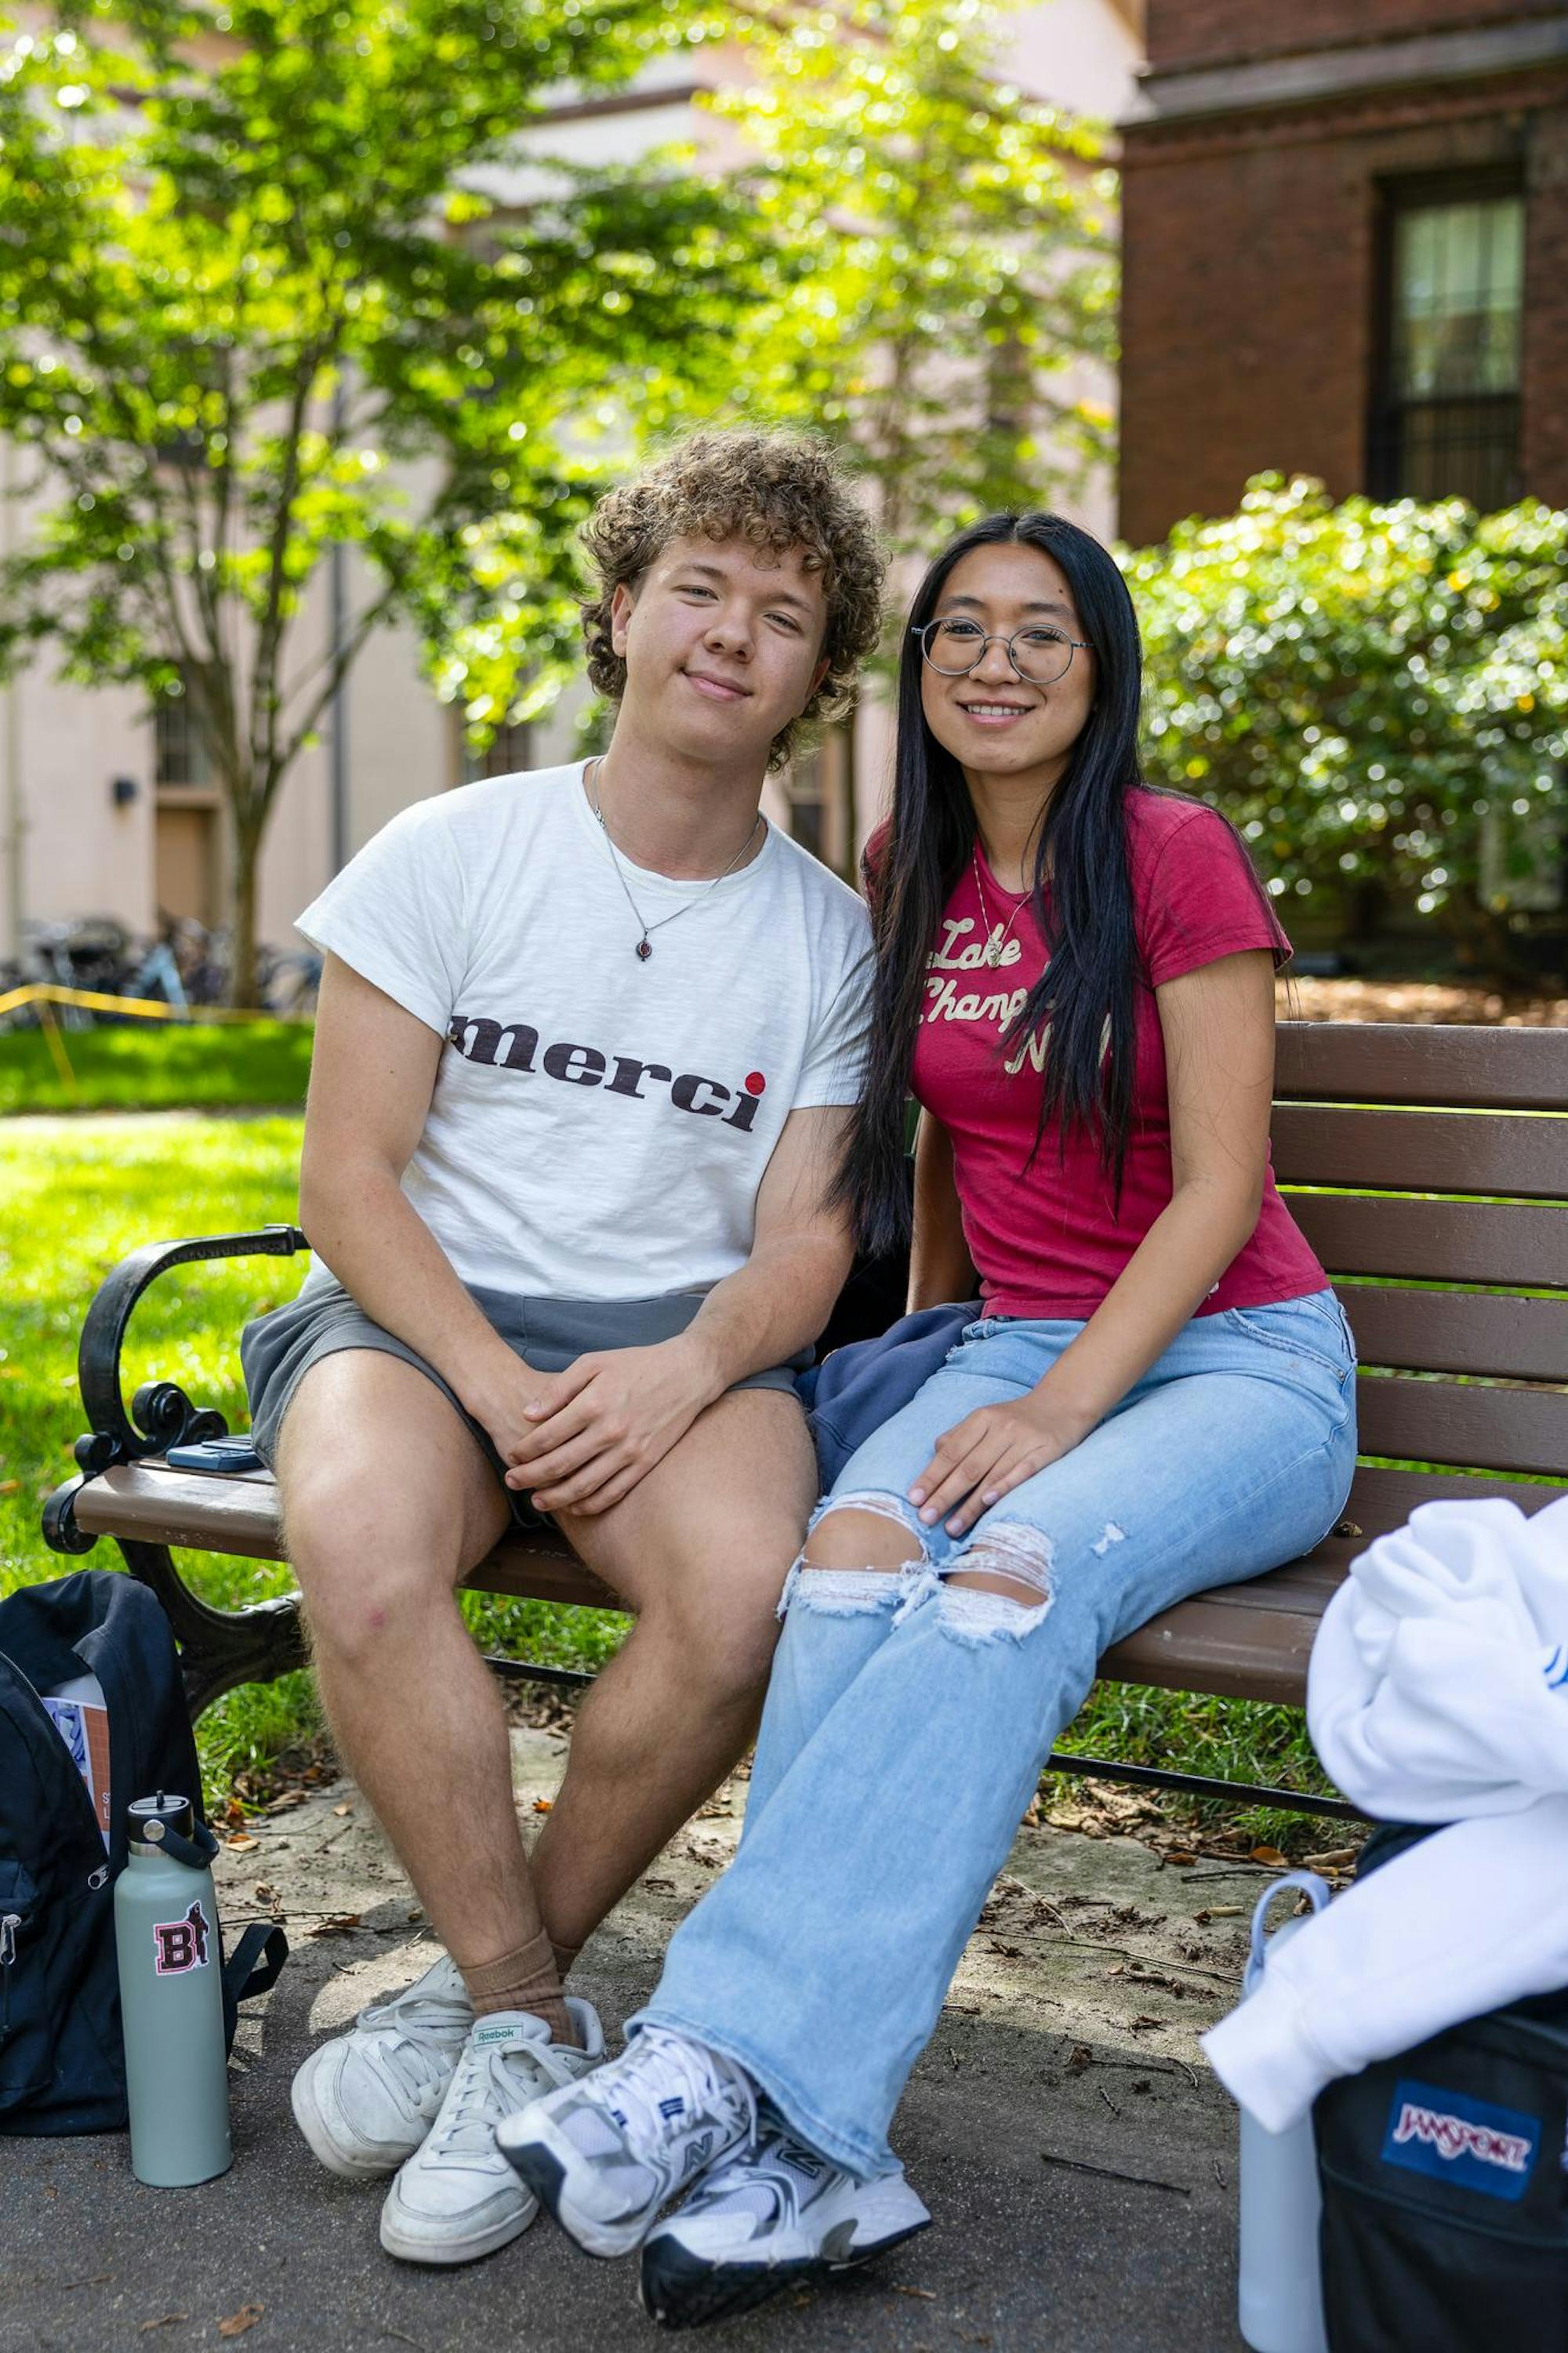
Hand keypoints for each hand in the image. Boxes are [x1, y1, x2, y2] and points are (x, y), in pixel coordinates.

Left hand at [490, 1337, 719, 1516]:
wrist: (687, 1374)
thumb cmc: (636, 1364)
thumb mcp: (593, 1363)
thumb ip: (558, 1389)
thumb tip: (528, 1415)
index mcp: (593, 1404)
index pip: (546, 1437)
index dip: (524, 1451)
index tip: (511, 1457)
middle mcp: (610, 1431)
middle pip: (559, 1465)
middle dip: (530, 1477)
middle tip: (512, 1482)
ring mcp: (629, 1451)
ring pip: (583, 1486)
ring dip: (554, 1497)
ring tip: (536, 1501)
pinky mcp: (645, 1464)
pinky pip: (612, 1493)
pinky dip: (589, 1504)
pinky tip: (573, 1506)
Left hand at [909, 1391, 1093, 1536]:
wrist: (1062, 1404)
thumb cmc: (1016, 1419)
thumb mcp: (985, 1418)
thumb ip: (959, 1436)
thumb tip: (935, 1455)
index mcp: (981, 1419)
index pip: (950, 1452)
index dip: (931, 1476)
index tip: (914, 1499)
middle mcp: (1000, 1428)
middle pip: (967, 1467)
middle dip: (944, 1495)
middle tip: (925, 1519)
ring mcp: (1024, 1440)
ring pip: (991, 1476)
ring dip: (969, 1504)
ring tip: (952, 1527)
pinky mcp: (1046, 1451)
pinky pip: (1023, 1472)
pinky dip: (1004, 1487)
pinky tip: (988, 1503)